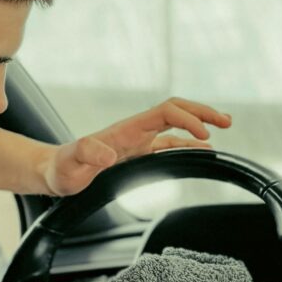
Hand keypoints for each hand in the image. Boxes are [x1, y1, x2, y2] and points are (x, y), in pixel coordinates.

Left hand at [44, 97, 231, 195]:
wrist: (54, 172)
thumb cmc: (62, 169)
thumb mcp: (71, 164)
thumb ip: (86, 154)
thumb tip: (107, 154)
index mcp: (127, 129)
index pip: (166, 112)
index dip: (188, 119)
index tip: (205, 136)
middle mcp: (136, 130)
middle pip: (176, 110)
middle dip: (202, 112)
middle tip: (227, 121)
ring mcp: (139, 141)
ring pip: (176, 125)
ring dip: (199, 123)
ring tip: (225, 126)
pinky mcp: (138, 153)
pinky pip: (169, 144)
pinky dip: (189, 144)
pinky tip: (203, 150)